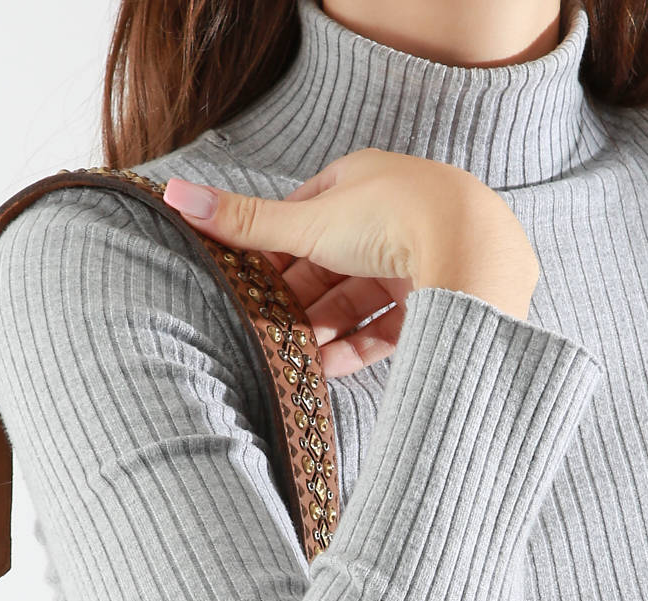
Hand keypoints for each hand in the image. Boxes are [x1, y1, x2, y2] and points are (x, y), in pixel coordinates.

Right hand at [163, 149, 540, 378]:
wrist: (474, 253)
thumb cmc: (396, 221)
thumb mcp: (309, 222)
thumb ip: (244, 222)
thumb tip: (173, 196)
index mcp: (362, 182)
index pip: (305, 219)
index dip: (274, 254)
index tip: (247, 286)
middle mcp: (394, 217)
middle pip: (331, 266)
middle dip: (297, 301)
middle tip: (264, 331)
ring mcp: (419, 260)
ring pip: (358, 301)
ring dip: (323, 330)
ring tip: (292, 358)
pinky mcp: (438, 301)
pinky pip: (389, 329)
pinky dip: (357, 349)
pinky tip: (328, 371)